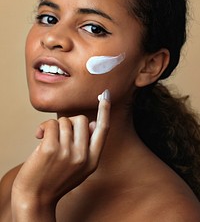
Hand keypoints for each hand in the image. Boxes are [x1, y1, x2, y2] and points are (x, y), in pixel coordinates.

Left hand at [11, 90, 109, 220]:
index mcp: (93, 160)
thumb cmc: (55, 179)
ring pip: (65, 121)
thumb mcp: (79, 167)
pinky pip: (51, 124)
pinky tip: (39, 136)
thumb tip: (93, 122)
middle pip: (82, 120)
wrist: (35, 198)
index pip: (103, 130)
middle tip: (59, 134)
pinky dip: (44, 127)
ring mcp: (68, 153)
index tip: (106, 96)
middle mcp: (83, 156)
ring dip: (54, 126)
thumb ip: (88, 146)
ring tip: (47, 139)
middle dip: (69, 122)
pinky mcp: (51, 149)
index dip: (105, 111)